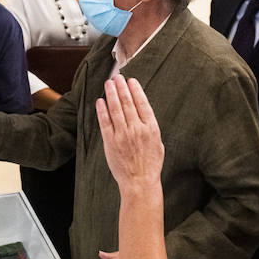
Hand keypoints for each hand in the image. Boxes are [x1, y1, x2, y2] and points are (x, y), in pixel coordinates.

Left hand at [95, 76, 163, 193]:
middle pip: (127, 102)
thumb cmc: (150, 165)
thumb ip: (151, 128)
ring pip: (115, 109)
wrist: (139, 182)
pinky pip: (105, 122)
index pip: (142, 103)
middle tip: (117, 77)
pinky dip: (102, 110)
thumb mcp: (158, 144)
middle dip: (121, 87)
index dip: (135, 90)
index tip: (131, 81)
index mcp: (151, 128)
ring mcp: (122, 135)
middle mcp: (137, 129)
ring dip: (111, 94)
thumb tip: (144, 115)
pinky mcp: (110, 142)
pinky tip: (100, 101)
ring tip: (108, 84)